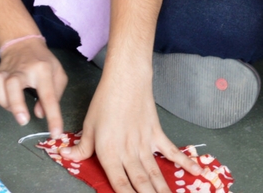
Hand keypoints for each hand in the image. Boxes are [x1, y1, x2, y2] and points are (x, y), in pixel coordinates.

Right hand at [0, 37, 67, 135]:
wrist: (23, 43)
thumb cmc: (43, 62)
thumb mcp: (58, 74)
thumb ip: (54, 95)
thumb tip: (40, 113)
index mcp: (43, 70)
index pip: (48, 96)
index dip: (53, 117)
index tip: (55, 133)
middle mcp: (23, 69)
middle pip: (13, 85)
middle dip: (16, 105)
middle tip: (23, 121)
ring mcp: (6, 70)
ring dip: (5, 102)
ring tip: (15, 106)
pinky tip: (1, 95)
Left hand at [60, 69, 199, 192]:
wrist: (126, 79)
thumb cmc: (105, 101)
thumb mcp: (88, 125)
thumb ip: (81, 147)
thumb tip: (66, 156)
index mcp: (110, 152)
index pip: (120, 183)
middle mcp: (129, 152)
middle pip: (141, 182)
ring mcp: (145, 144)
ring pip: (156, 173)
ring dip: (163, 188)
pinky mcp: (157, 134)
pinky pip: (172, 151)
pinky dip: (185, 162)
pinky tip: (196, 172)